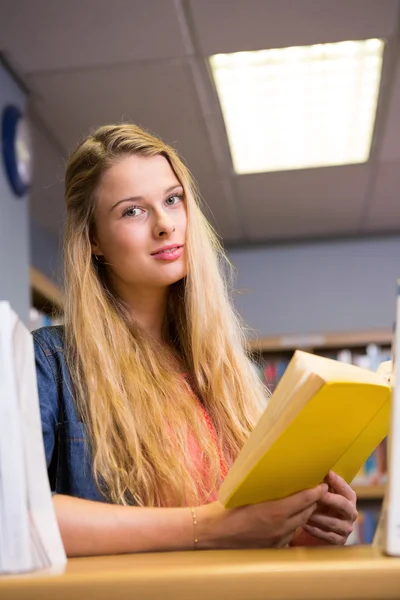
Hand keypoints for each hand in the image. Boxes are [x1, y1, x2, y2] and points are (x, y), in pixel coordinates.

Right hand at [197, 483, 327, 549]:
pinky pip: (289, 535)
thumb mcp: (249, 493)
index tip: (322, 483)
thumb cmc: (226, 508)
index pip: (306, 499)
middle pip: (307, 512)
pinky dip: (291, 525)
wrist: (212, 532)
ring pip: (299, 524)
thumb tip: (279, 476)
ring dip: (303, 513)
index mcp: (276, 511)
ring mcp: (278, 539)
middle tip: (314, 490)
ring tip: (302, 503)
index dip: (317, 491)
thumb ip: (268, 489)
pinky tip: (285, 519)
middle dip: (312, 501)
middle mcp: (281, 527)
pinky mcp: (272, 548)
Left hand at [291, 471, 357, 545]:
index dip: (336, 481)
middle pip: (343, 504)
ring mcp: (346, 528)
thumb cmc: (317, 507)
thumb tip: (312, 469)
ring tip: (304, 511)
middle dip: (328, 499)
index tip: (326, 473)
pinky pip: (327, 536)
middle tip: (316, 495)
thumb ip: (321, 485)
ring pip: (332, 522)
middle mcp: (351, 513)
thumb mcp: (320, 495)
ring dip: (317, 516)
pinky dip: (315, 530)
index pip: (345, 489)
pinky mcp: (339, 541)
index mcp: (349, 498)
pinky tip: (304, 525)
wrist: (313, 533)